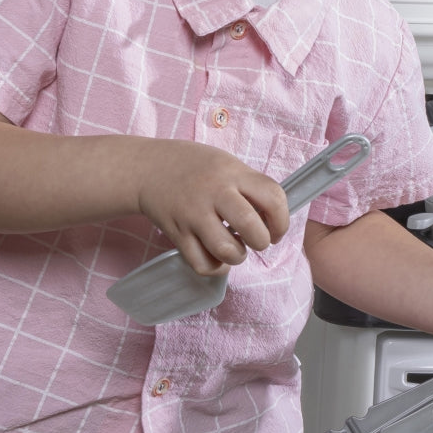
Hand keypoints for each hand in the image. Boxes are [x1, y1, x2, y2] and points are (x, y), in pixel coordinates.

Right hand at [135, 142, 289, 275]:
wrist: (150, 168)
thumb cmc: (196, 166)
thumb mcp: (228, 164)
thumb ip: (250, 187)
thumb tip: (273, 218)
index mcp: (233, 173)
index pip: (273, 197)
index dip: (282, 219)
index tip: (277, 228)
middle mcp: (215, 193)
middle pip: (251, 226)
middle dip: (263, 241)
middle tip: (258, 240)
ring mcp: (194, 215)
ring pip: (227, 251)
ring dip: (238, 256)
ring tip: (236, 249)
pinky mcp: (177, 234)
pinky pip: (202, 264)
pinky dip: (216, 268)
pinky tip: (217, 258)